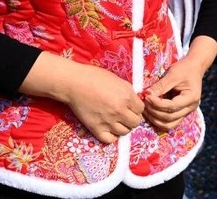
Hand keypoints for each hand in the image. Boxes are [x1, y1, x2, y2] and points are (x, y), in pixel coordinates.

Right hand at [20, 53, 143, 143]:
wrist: (75, 83)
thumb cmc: (95, 77)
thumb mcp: (118, 80)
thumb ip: (128, 92)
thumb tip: (135, 101)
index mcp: (126, 96)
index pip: (141, 109)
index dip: (136, 107)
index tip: (131, 106)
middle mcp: (120, 110)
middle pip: (135, 123)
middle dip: (132, 118)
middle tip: (125, 114)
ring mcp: (108, 121)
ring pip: (124, 132)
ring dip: (122, 127)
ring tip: (116, 120)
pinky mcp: (96, 129)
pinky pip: (110, 140)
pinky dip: (111, 136)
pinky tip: (109, 128)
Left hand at [142, 57, 203, 131]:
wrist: (194, 68)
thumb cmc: (185, 69)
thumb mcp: (173, 74)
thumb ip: (160, 85)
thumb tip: (146, 95)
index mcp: (191, 97)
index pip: (172, 106)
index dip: (157, 104)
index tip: (146, 97)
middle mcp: (190, 108)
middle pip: (170, 118)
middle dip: (154, 112)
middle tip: (143, 103)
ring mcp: (186, 113)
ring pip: (168, 124)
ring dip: (154, 119)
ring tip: (145, 109)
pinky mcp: (180, 113)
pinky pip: (168, 122)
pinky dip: (158, 120)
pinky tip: (149, 112)